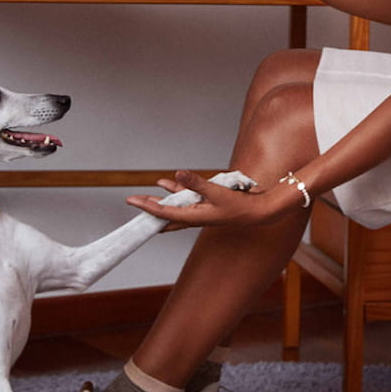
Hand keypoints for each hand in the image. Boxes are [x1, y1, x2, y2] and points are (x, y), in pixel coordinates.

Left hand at [126, 171, 298, 227]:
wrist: (258, 212)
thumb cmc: (239, 206)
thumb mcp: (216, 191)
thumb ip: (196, 183)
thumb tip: (177, 174)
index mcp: (194, 217)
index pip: (164, 213)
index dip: (147, 207)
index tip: (132, 201)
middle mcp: (194, 216)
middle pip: (165, 215)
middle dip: (149, 209)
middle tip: (132, 202)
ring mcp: (201, 211)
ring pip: (175, 206)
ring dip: (163, 199)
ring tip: (149, 191)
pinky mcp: (207, 204)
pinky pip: (188, 198)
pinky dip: (179, 191)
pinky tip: (172, 182)